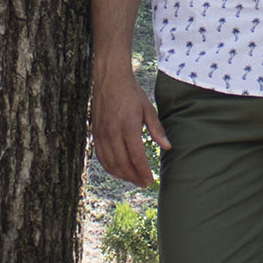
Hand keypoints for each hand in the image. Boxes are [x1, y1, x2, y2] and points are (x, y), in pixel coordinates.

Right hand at [90, 70, 168, 186]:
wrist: (109, 79)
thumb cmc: (131, 93)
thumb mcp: (148, 109)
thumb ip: (156, 129)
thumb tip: (167, 147)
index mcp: (128, 126)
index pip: (136, 157)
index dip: (143, 172)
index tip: (150, 180)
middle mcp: (113, 132)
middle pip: (123, 164)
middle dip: (134, 177)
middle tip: (143, 183)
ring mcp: (102, 134)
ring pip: (110, 163)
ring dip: (122, 175)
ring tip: (133, 179)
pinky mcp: (95, 133)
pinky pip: (101, 156)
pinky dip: (109, 167)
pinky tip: (118, 170)